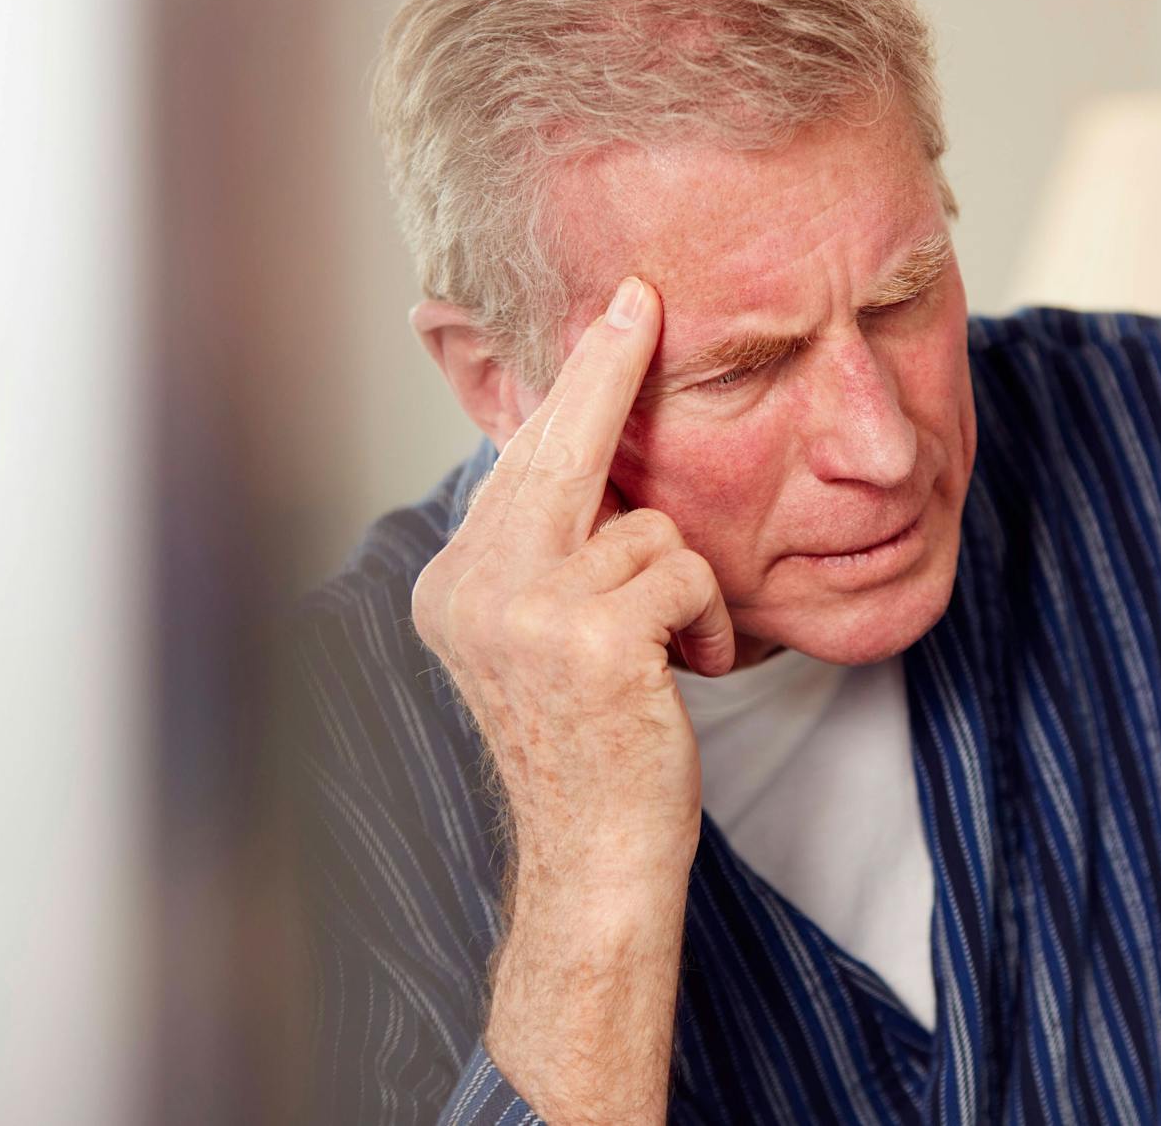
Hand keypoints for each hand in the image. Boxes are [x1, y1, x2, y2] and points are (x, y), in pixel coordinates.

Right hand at [409, 275, 729, 1121]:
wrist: (594, 858)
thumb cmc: (589, 747)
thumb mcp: (546, 639)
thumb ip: (551, 554)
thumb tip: (586, 453)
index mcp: (454, 582)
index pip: (517, 461)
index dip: (569, 389)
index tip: (610, 314)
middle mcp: (473, 586)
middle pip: (559, 449)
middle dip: (608, 370)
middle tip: (642, 302)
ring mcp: (527, 612)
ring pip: (648, 524)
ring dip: (684, 584)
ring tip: (669, 655)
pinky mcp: (592, 639)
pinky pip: (683, 572)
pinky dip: (707, 619)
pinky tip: (686, 675)